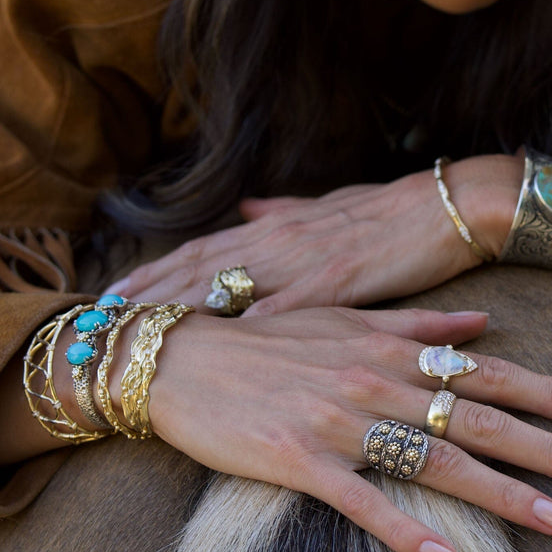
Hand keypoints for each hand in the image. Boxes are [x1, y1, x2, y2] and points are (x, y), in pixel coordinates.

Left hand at [115, 156, 523, 315]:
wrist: (453, 206)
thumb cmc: (394, 214)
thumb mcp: (330, 210)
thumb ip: (286, 212)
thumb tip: (250, 206)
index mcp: (277, 227)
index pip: (200, 252)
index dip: (152, 273)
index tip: (110, 294)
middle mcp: (280, 241)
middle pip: (198, 270)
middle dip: (146, 295)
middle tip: (98, 320)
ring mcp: (307, 261)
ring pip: (228, 286)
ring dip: (179, 310)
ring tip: (136, 333)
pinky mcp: (340, 283)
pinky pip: (286, 309)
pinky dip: (248, 327)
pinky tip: (218, 346)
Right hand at [146, 304, 551, 551]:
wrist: (175, 359)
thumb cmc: (261, 338)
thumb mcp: (343, 318)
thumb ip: (417, 325)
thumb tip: (482, 325)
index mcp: (390, 348)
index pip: (489, 373)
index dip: (551, 392)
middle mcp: (376, 382)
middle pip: (481, 420)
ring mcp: (339, 423)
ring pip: (437, 462)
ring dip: (502, 495)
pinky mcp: (299, 461)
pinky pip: (364, 502)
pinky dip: (406, 530)